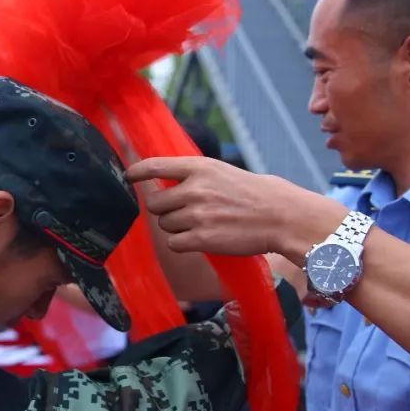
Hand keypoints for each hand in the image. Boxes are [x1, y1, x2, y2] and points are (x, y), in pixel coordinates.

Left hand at [124, 157, 299, 255]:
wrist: (281, 216)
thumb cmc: (255, 194)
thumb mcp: (223, 173)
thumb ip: (194, 176)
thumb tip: (166, 184)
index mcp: (199, 167)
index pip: (155, 166)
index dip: (137, 172)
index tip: (128, 177)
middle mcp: (194, 189)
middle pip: (155, 204)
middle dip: (165, 210)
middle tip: (185, 214)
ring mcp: (196, 214)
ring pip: (165, 225)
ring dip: (177, 228)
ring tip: (202, 225)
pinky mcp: (201, 238)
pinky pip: (175, 244)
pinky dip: (183, 244)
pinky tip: (202, 239)